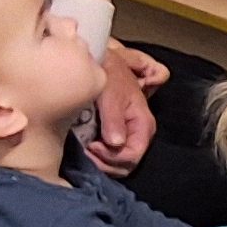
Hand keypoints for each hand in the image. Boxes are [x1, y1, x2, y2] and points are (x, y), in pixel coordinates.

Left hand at [81, 43, 167, 177]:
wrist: (100, 62)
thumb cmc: (109, 74)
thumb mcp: (111, 94)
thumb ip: (114, 119)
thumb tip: (115, 143)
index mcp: (143, 124)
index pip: (133, 155)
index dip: (112, 157)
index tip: (93, 145)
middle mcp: (137, 134)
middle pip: (126, 164)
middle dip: (105, 162)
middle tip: (86, 149)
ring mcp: (125, 136)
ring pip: (116, 164)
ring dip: (99, 161)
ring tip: (83, 147)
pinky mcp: (113, 136)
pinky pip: (108, 157)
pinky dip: (95, 156)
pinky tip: (83, 146)